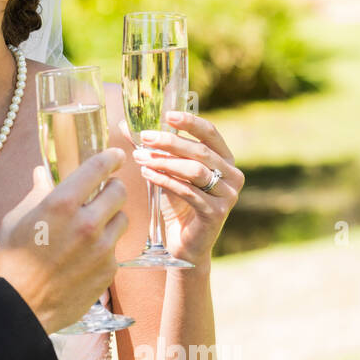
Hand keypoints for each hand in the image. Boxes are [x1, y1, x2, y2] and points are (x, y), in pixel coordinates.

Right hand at [0, 148, 130, 334]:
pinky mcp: (108, 271)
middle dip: (112, 189)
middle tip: (104, 193)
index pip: (97, 169)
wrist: (18, 308)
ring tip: (94, 228)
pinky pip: (115, 250)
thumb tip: (42, 175)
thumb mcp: (15, 220)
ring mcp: (102, 249)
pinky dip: (104, 248)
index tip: (116, 156)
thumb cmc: (11, 262)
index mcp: (61, 204)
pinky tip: (85, 257)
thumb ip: (36, 194)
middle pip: (119, 192)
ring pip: (122, 220)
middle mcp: (87, 223)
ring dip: (111, 219)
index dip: (110, 158)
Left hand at [118, 110, 243, 266]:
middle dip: (170, 142)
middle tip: (144, 137)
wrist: (184, 245)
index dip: (190, 122)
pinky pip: (188, 191)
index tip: (168, 114)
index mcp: (225, 160)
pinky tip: (147, 173)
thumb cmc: (177, 205)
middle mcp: (233, 176)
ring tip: (140, 157)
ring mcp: (227, 195)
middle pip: (200, 151)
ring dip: (165, 161)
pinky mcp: (216, 213)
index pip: (211, 134)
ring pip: (194, 170)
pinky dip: (165, 180)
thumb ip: (154, 150)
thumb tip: (126, 125)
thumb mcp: (167, 172)